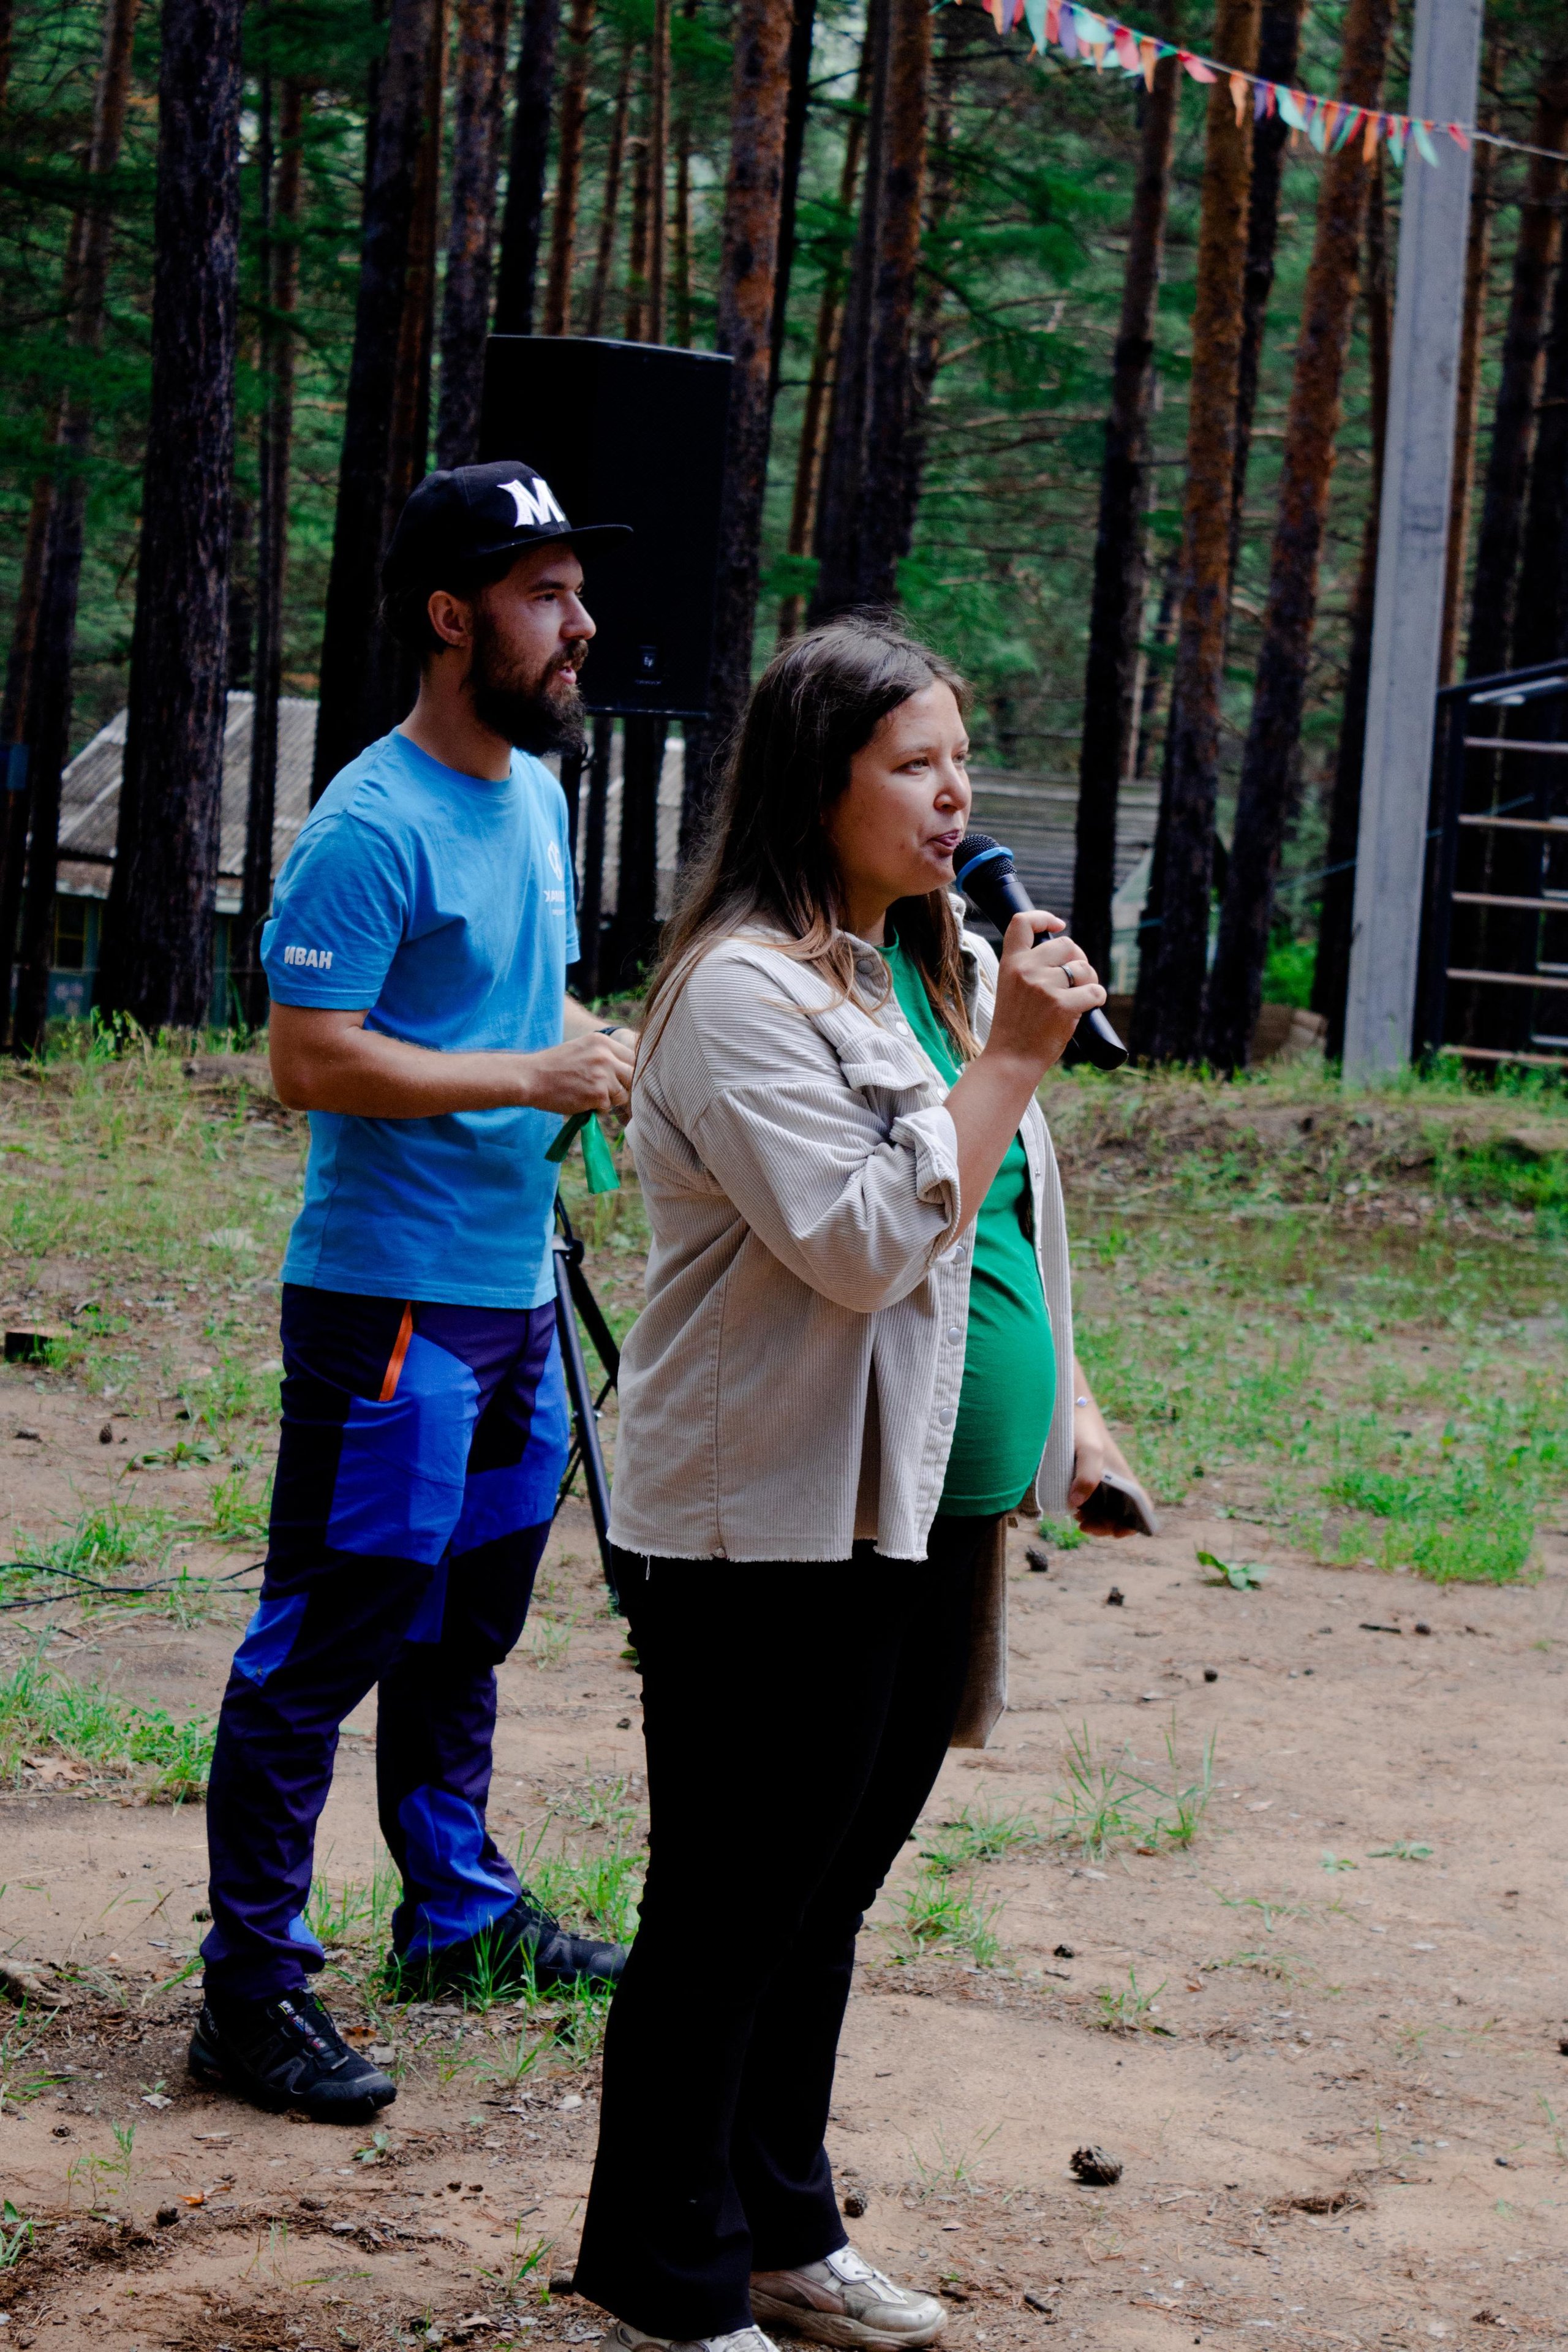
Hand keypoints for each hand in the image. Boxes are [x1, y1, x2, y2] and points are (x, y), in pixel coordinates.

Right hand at [519, 1031, 634, 1114]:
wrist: (531, 1077)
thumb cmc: (553, 1066)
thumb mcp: (582, 1049)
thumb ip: (604, 1055)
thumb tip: (628, 1072)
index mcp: (602, 1041)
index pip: (633, 1057)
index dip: (629, 1071)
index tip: (621, 1080)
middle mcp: (606, 1055)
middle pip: (633, 1075)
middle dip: (624, 1087)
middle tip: (609, 1092)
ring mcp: (603, 1075)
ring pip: (623, 1094)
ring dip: (609, 1099)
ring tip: (588, 1095)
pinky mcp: (598, 1094)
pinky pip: (608, 1107)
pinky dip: (596, 1109)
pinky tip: (581, 1102)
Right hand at [983, 910, 1105, 1079]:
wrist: (1011, 1059)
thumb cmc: (1016, 1027)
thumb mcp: (1011, 988)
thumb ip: (1030, 968)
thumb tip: (1069, 954)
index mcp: (1010, 963)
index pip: (1022, 922)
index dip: (1044, 918)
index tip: (1059, 925)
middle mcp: (1026, 969)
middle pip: (1067, 944)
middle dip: (1079, 958)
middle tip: (1077, 979)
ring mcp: (1044, 986)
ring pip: (1084, 968)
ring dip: (1089, 981)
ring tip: (1080, 998)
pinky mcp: (1062, 1005)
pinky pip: (1095, 991)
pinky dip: (1097, 999)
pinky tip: (1088, 1008)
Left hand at [1068, 1386, 1135, 1536]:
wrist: (1066, 1404)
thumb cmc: (1083, 1427)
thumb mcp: (1088, 1450)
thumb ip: (1087, 1476)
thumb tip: (1077, 1504)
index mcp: (1124, 1476)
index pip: (1142, 1506)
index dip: (1136, 1523)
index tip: (1117, 1530)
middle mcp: (1115, 1480)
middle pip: (1120, 1513)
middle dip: (1105, 1526)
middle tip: (1085, 1526)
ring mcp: (1099, 1478)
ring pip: (1103, 1508)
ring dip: (1093, 1519)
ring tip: (1078, 1517)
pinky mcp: (1082, 1474)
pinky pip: (1089, 1499)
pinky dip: (1082, 1509)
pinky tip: (1071, 1507)